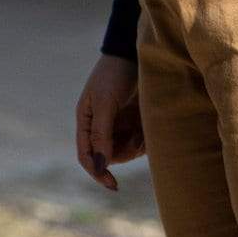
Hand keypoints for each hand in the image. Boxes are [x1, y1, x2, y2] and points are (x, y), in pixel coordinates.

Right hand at [77, 52, 145, 191]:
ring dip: (136, 146)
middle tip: (138, 140)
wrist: (136, 52)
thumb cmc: (115, 75)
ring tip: (144, 125)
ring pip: (126, 150)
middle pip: (108, 156)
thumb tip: (99, 165)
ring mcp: (119, 124)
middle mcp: (101, 126)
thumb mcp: (106, 103)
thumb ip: (102, 133)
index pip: (87, 156)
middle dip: (123, 154)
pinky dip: (146, 139)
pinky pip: (140, 141)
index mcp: (86, 121)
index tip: (112, 184)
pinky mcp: (136, 121)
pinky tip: (151, 124)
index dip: (97, 172)